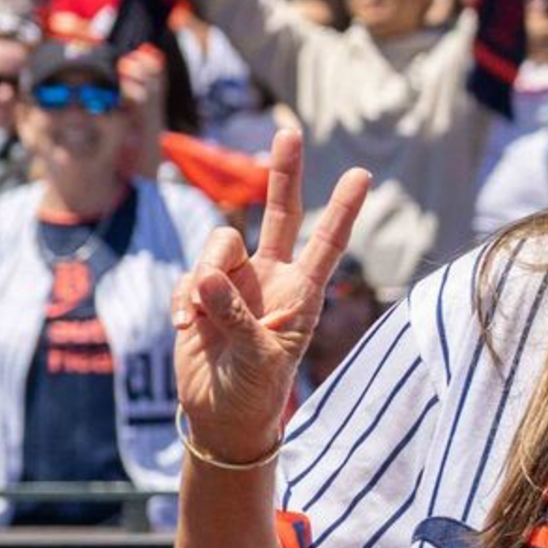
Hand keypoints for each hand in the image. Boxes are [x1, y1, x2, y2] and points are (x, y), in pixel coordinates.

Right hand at [170, 121, 369, 465]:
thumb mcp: (257, 358)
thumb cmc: (254, 390)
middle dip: (284, 174)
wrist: (220, 415)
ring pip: (219, 245)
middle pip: (280, 214)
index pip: (327, 243)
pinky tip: (186, 328)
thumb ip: (234, 316)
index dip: (343, 209)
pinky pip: (188, 277)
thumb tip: (205, 277)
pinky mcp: (200, 292)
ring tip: (201, 317)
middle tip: (290, 132)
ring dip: (206, 272)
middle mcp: (272, 278)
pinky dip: (184, 298)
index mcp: (303, 293)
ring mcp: (235, 282)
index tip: (363, 174)